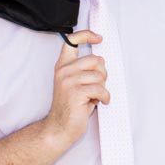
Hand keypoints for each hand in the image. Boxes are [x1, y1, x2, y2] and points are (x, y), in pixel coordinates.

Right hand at [43, 30, 109, 146]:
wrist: (59, 129)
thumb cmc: (71, 107)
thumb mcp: (74, 83)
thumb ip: (83, 70)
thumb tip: (101, 60)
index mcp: (63, 66)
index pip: (71, 40)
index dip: (86, 35)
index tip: (98, 38)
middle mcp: (64, 71)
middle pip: (96, 59)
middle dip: (103, 74)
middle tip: (97, 86)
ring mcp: (69, 81)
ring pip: (100, 76)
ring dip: (102, 89)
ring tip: (94, 97)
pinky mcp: (76, 92)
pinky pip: (101, 89)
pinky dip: (104, 97)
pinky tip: (99, 102)